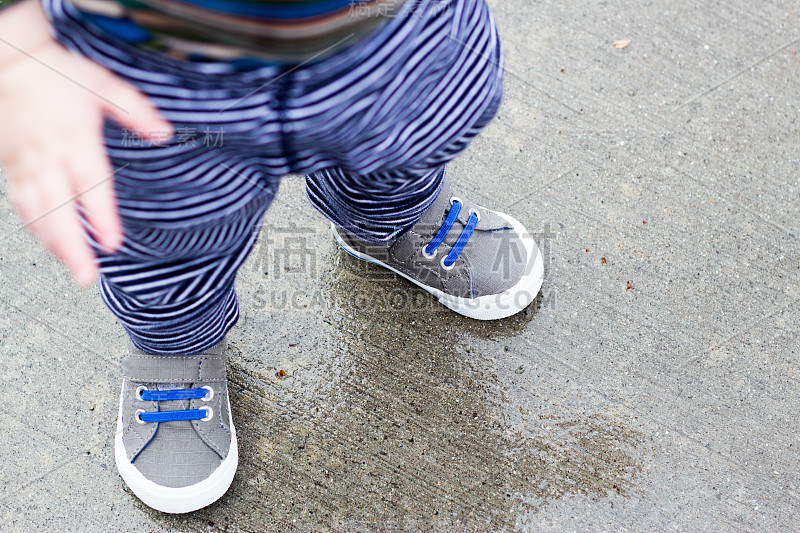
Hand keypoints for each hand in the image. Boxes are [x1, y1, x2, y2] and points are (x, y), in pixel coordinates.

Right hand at [0, 0, 171, 284]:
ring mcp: (26, 163)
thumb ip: (134, 111)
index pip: (91, 187)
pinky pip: (20, 203)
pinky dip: (34, 227)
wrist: (7, 58)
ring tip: (72, 269)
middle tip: (87, 277)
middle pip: (59, 212)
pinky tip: (47, 243)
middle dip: (73, 248)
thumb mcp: (102, 84)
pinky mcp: (9, 164)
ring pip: (36, 213)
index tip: (112, 243)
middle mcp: (49, 157)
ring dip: (53, 244)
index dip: (101, 218)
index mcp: (75, 140)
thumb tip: (163, 132)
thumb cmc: (55, 70)